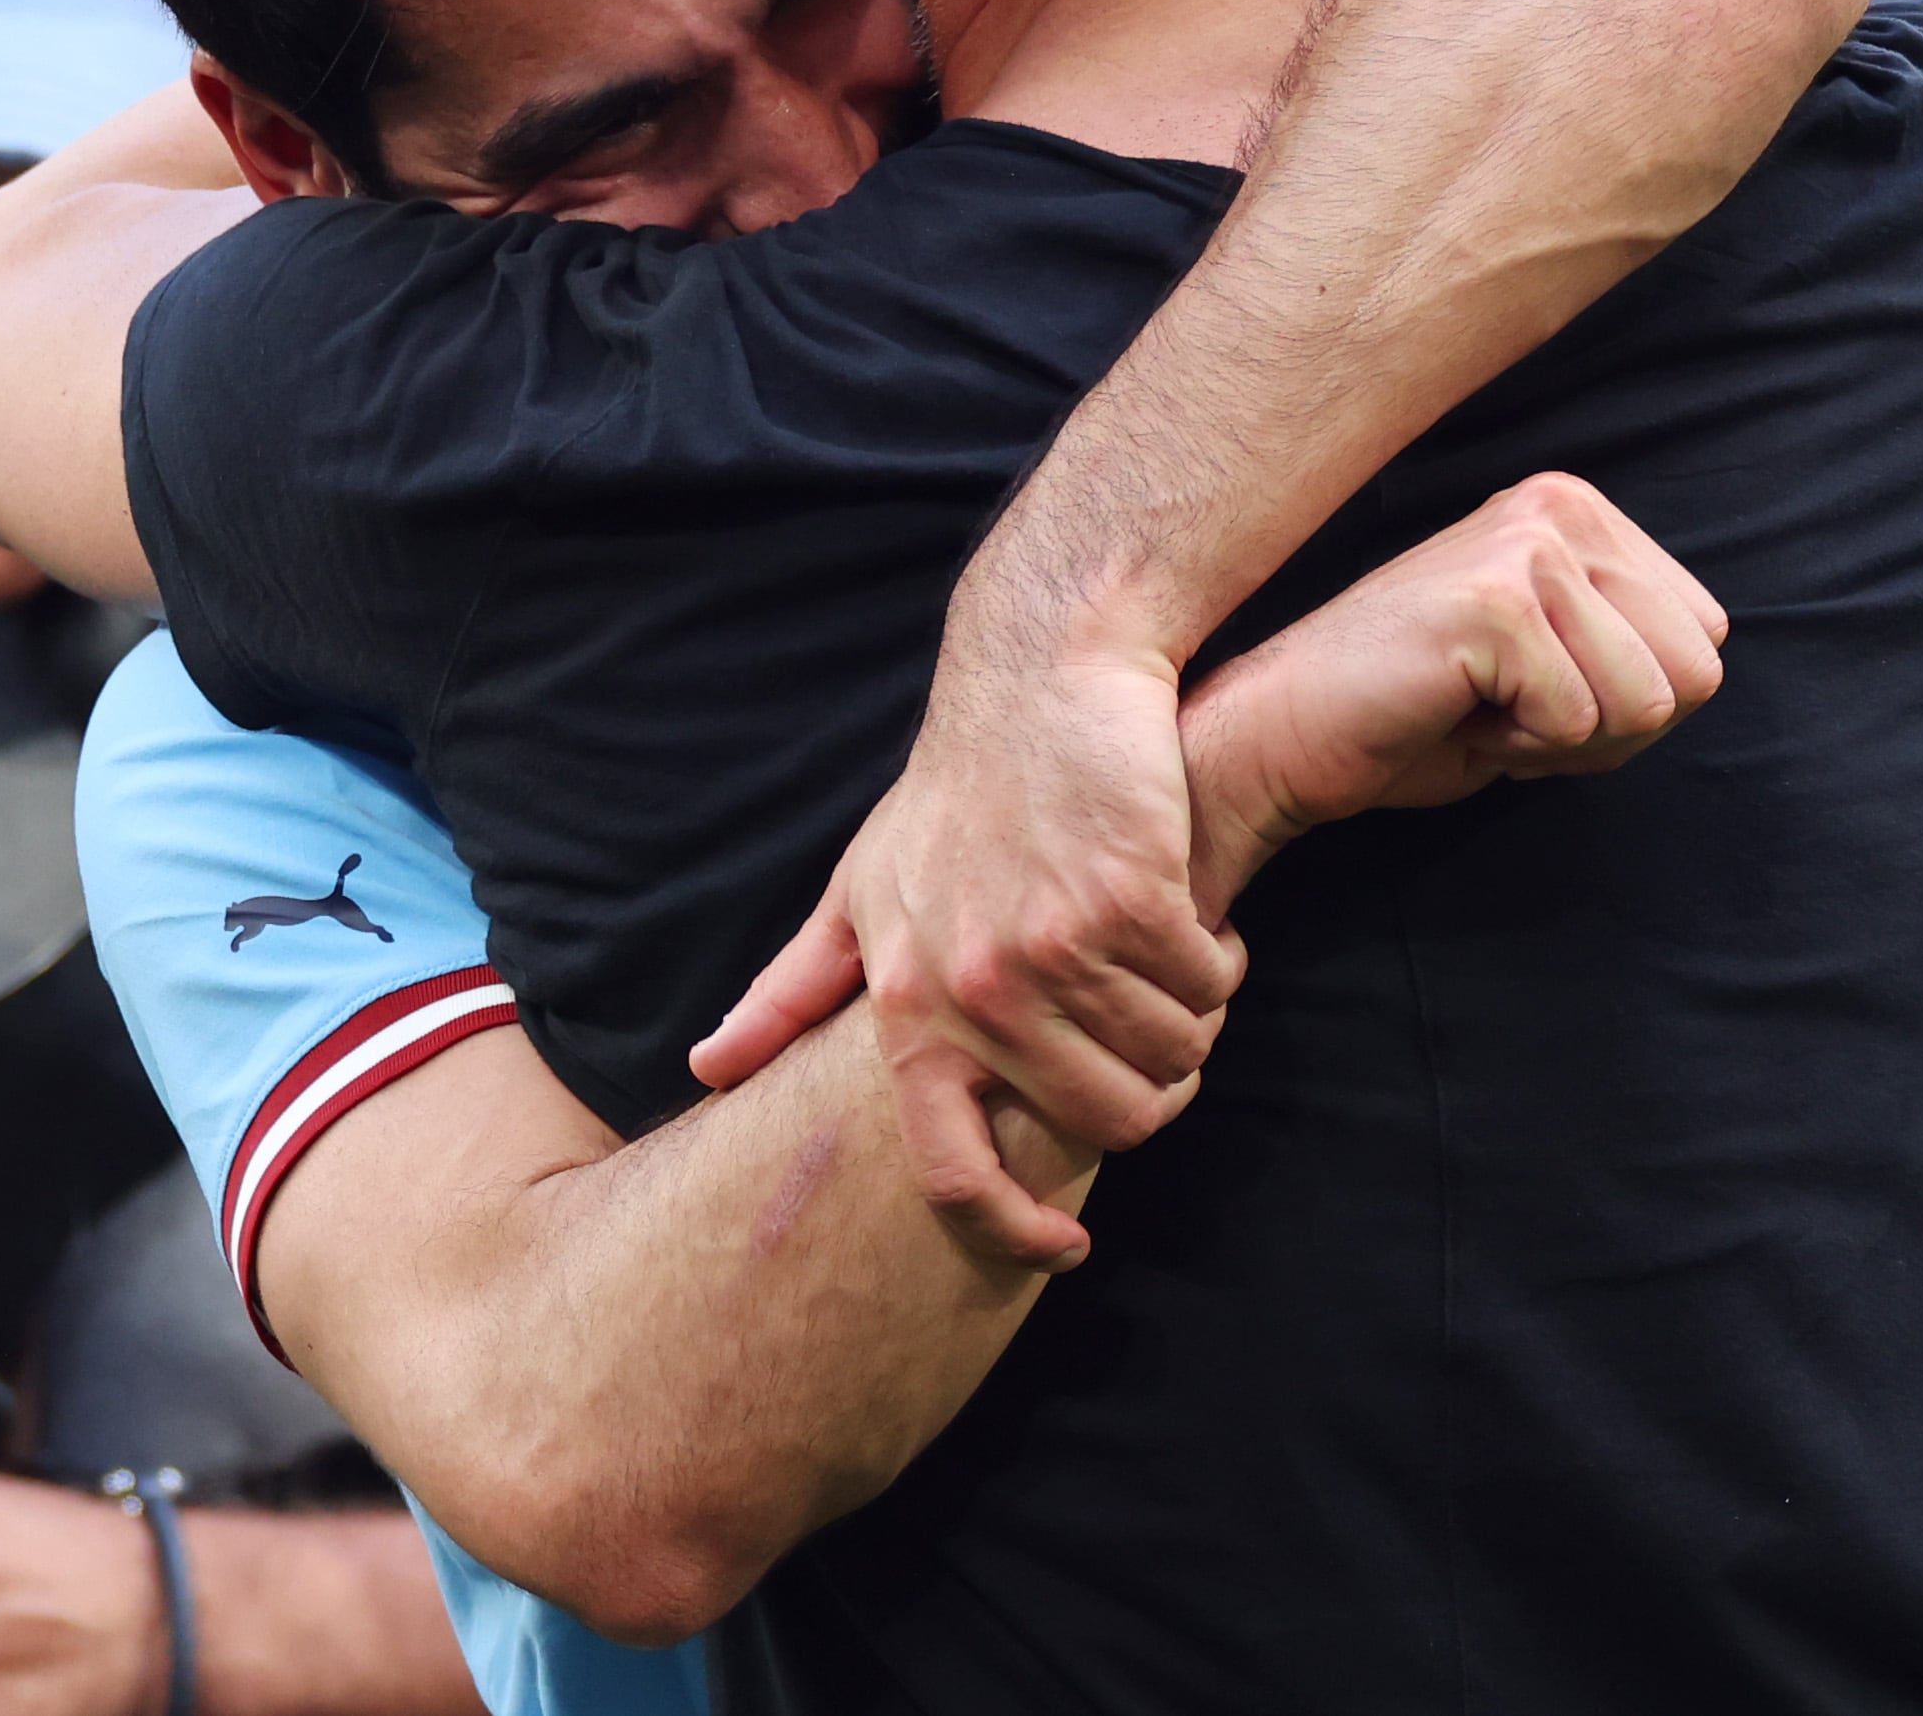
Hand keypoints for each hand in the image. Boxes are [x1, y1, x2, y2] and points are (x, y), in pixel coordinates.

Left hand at [688, 627, 1243, 1271]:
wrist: (1040, 675)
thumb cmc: (953, 792)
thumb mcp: (860, 889)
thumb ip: (795, 989)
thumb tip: (707, 1068)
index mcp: (906, 1004)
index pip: (950, 1169)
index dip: (1011, 1228)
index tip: (1064, 1246)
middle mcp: (973, 989)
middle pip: (1102, 1121)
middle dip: (1150, 1095)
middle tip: (1162, 1044)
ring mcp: (1051, 945)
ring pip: (1167, 1056)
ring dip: (1189, 1023)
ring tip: (1174, 968)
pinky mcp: (1127, 898)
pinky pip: (1203, 984)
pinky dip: (1215, 965)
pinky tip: (1199, 926)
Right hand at [1171, 472, 1722, 908]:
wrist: (1286, 733)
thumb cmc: (1418, 714)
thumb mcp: (1554, 662)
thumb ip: (1629, 646)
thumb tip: (1708, 663)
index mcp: (1582, 509)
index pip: (1707, 638)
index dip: (1630, 703)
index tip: (1535, 693)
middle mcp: (1562, 504)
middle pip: (1696, 671)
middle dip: (1611, 729)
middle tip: (1508, 710)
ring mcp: (1529, 546)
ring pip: (1651, 702)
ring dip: (1565, 741)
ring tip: (1479, 707)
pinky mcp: (1497, 602)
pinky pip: (1579, 722)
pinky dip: (1518, 751)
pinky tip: (1452, 713)